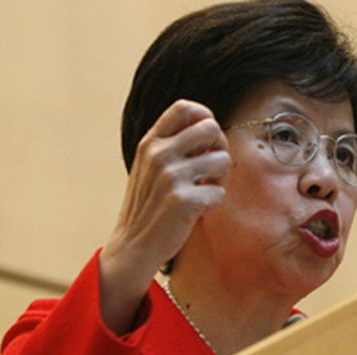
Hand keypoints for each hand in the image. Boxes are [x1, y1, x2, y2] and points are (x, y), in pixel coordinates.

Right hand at [99, 100, 230, 333]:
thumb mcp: (151, 167)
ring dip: (221, 177)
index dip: (205, 117)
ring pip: (223, 160)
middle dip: (221, 147)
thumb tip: (209, 127)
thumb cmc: (150, 204)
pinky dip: (214, 202)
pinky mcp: (183, 201)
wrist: (134, 245)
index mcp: (150, 143)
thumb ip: (172, 146)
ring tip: (204, 189)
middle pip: (211, 128)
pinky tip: (197, 210)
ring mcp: (170, 177)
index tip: (208, 139)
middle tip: (212, 168)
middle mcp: (159, 154)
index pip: (184, 108)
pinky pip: (220, 191)